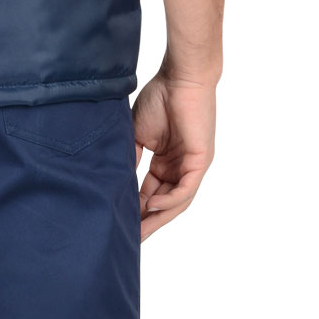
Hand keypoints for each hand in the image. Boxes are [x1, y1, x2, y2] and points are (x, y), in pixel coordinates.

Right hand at [132, 67, 216, 241]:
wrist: (179, 78)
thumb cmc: (160, 98)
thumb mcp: (137, 135)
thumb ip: (130, 159)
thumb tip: (117, 183)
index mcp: (166, 162)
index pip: (150, 193)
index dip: (135, 209)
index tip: (117, 222)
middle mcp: (180, 168)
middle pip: (163, 203)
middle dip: (146, 222)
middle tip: (128, 240)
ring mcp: (192, 166)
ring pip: (176, 201)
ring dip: (157, 217)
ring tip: (138, 232)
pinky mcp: (201, 161)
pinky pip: (186, 189)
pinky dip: (169, 200)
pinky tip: (152, 206)